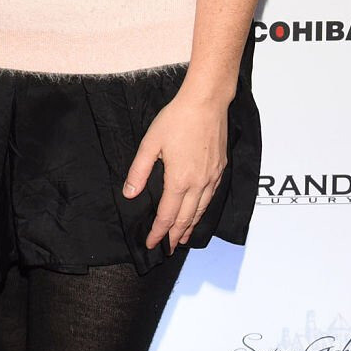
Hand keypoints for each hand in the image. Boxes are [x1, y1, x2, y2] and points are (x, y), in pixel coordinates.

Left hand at [122, 86, 227, 252]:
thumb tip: (129, 193)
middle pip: (186, 219)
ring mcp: (212, 178)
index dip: (158, 233)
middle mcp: (198, 184)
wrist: (207, 103)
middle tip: (167, 248)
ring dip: (190, 227)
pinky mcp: (220, 169)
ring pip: (201, 211)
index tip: (151, 243)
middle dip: (175, 236)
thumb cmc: (177, 119)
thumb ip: (139, 171)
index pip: (167, 216)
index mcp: (179, 180)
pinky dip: (203, 211)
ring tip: (183, 238)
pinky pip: (211, 197)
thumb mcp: (150, 144)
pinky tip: (199, 212)